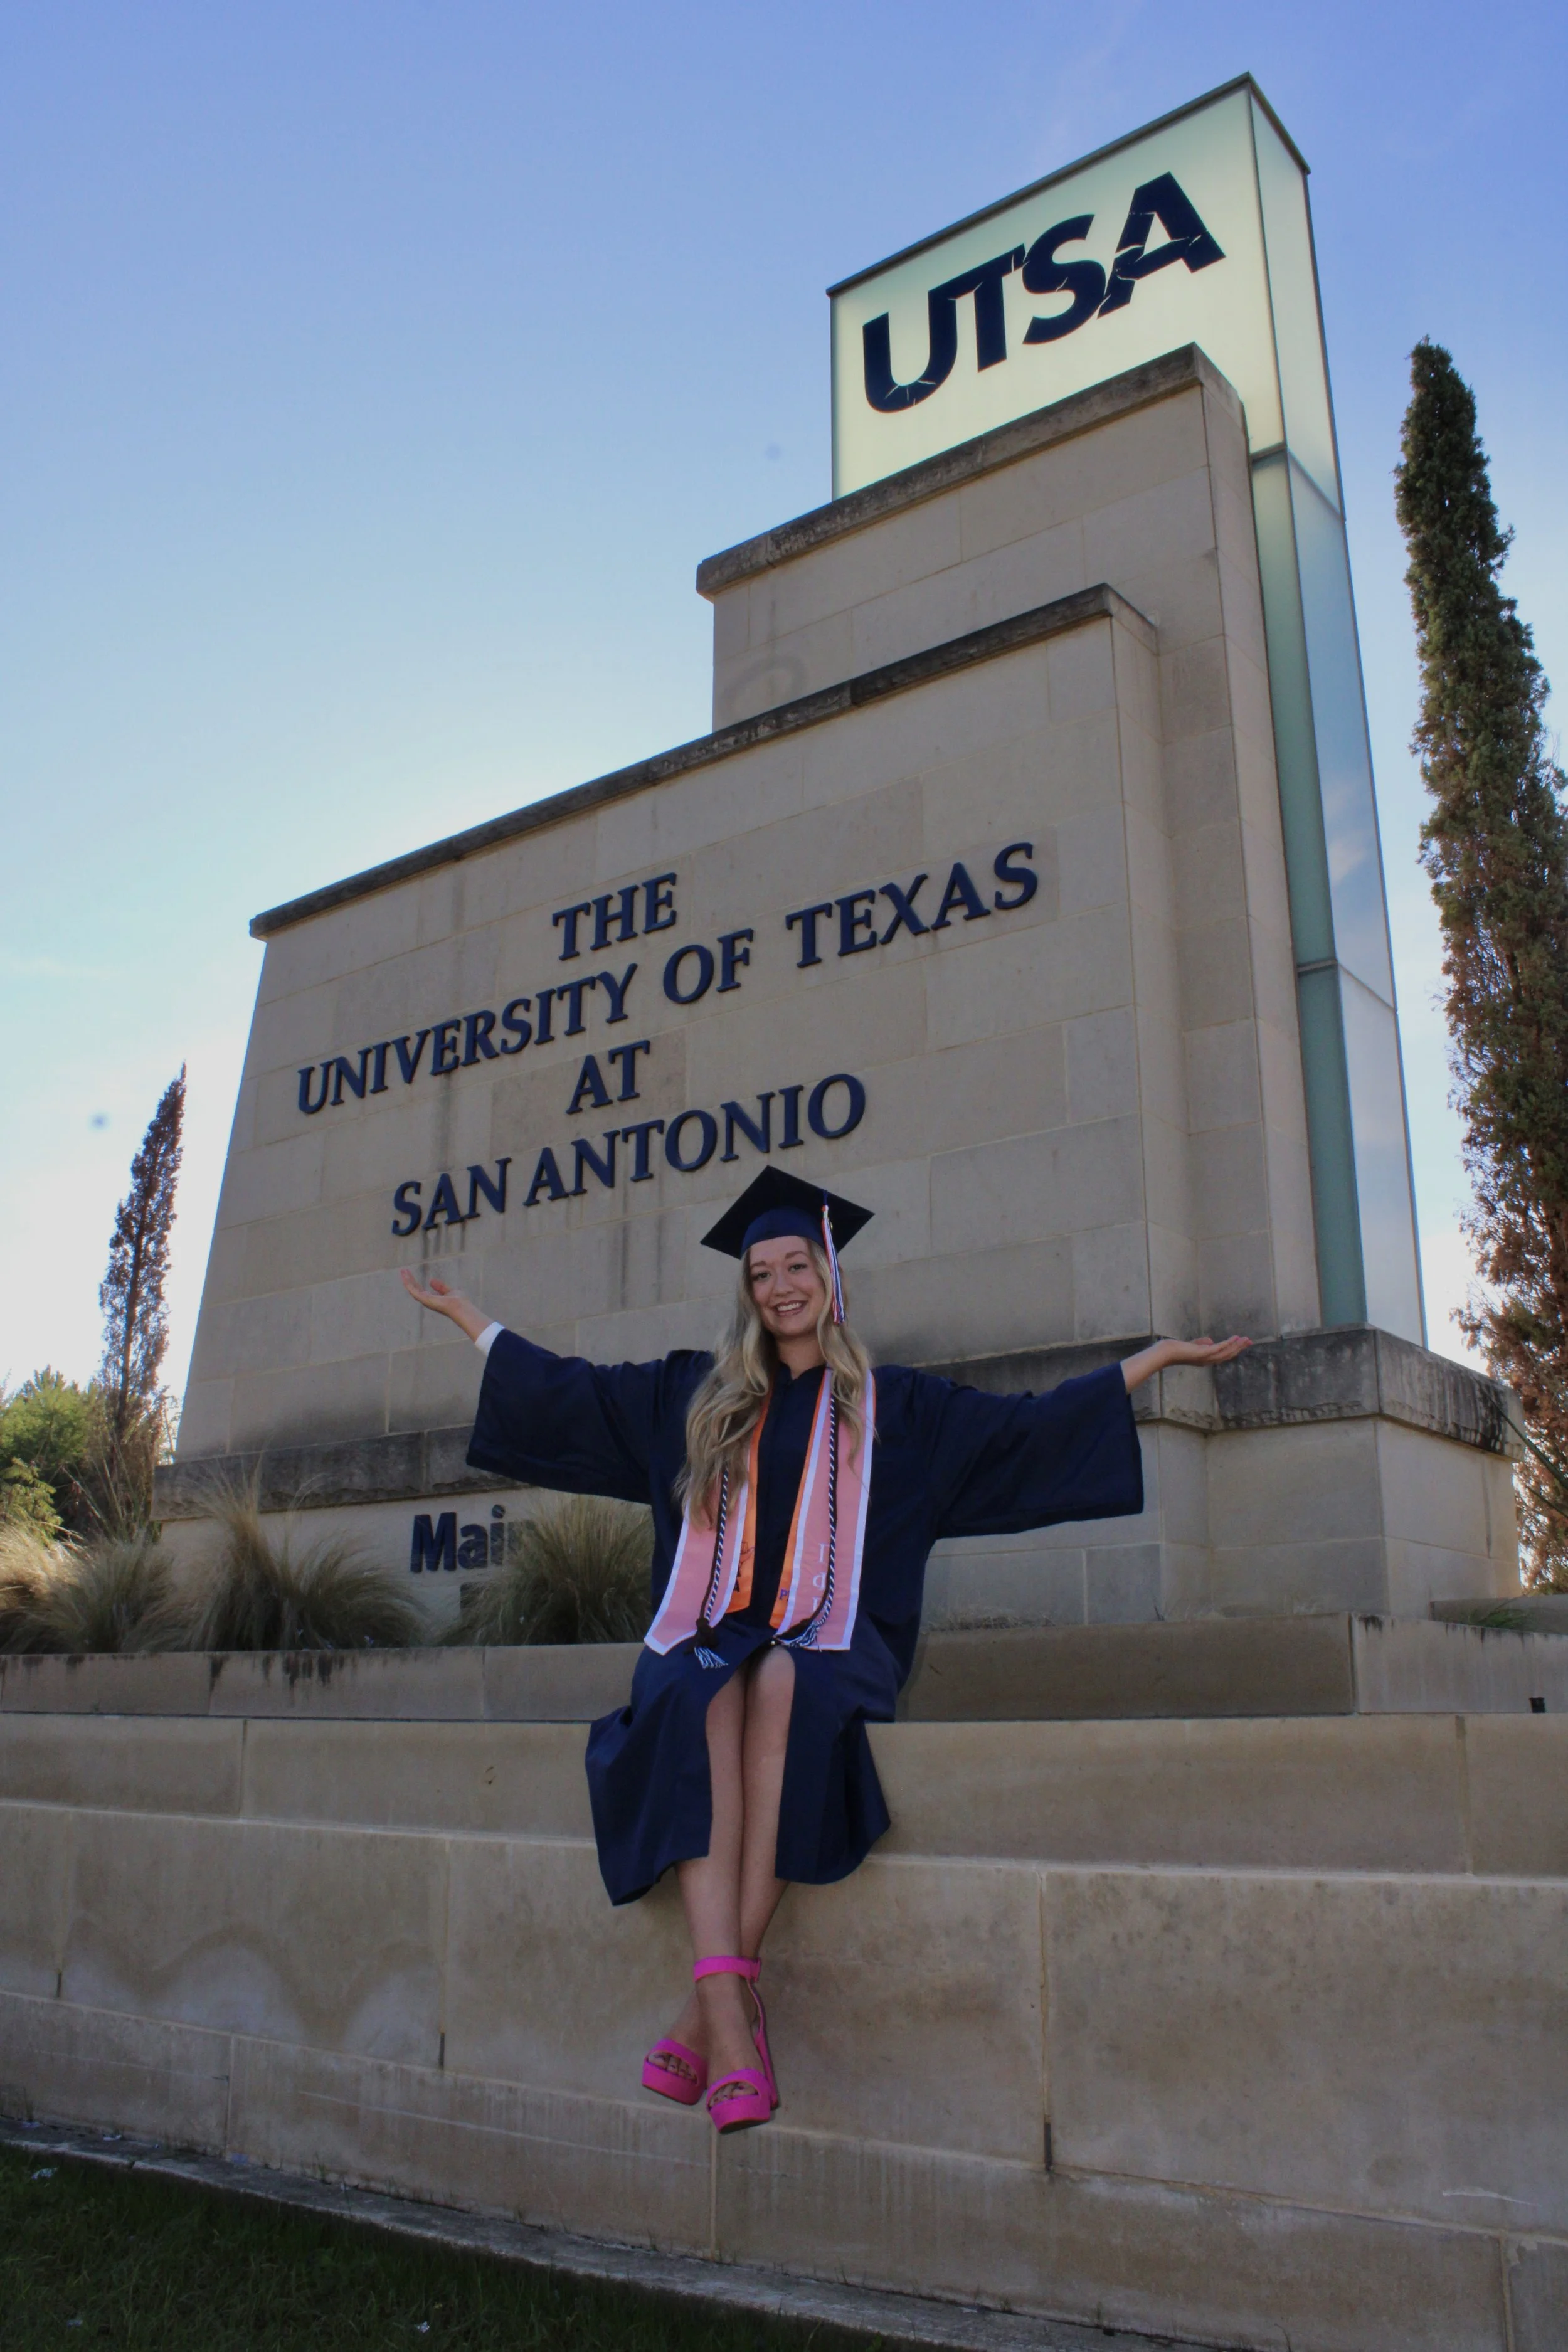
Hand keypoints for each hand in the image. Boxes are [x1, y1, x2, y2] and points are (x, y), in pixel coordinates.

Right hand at [399, 1268, 489, 1343]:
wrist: (461, 1307)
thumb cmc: (458, 1302)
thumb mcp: (449, 1291)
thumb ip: (440, 1287)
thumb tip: (430, 1280)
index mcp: (432, 1299)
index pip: (420, 1290)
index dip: (415, 1282)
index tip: (410, 1274)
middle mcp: (427, 1301)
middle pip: (415, 1289)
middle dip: (409, 1280)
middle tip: (403, 1271)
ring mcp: (425, 1300)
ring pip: (412, 1289)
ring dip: (406, 1280)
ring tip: (402, 1271)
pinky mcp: (424, 1299)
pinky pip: (413, 1290)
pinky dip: (408, 1283)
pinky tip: (404, 1276)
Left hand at [1120, 1334, 1250, 1392]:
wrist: (1167, 1352)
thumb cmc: (1177, 1349)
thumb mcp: (1192, 1345)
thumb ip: (1201, 1343)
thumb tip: (1210, 1340)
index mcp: (1207, 1359)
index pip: (1223, 1355)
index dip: (1234, 1350)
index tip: (1243, 1343)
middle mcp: (1208, 1360)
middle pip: (1228, 1355)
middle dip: (1239, 1348)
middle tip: (1250, 1341)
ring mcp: (1206, 1358)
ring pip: (1226, 1352)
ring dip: (1237, 1346)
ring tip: (1246, 1339)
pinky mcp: (1203, 1353)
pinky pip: (1219, 1348)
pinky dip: (1228, 1343)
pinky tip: (1235, 1338)